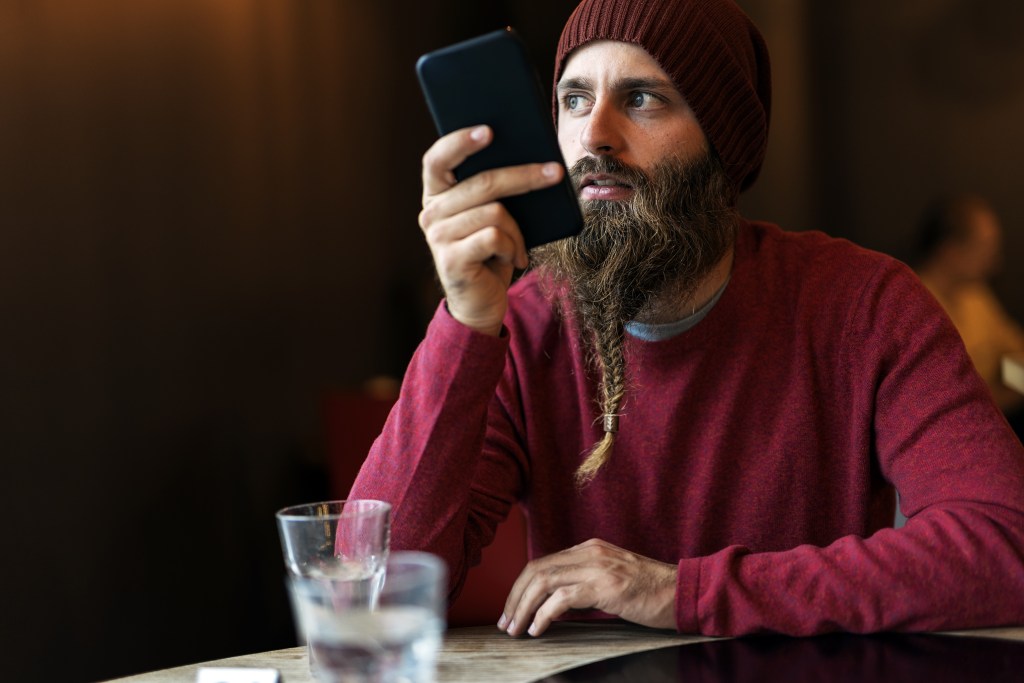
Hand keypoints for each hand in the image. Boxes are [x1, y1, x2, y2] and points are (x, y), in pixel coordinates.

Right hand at [419, 125, 563, 335]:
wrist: (482, 302)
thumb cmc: (491, 252)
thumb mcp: (491, 217)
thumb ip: (494, 191)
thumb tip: (529, 158)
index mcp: (437, 195)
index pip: (437, 159)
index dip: (460, 142)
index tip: (489, 131)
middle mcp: (431, 214)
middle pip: (482, 183)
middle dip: (524, 176)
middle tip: (555, 173)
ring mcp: (437, 238)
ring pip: (495, 212)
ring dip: (517, 232)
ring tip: (518, 247)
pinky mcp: (451, 261)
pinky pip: (495, 238)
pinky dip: (512, 248)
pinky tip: (512, 260)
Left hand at [497, 539, 677, 636]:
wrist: (683, 591)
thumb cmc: (650, 591)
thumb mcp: (612, 577)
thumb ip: (585, 582)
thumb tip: (554, 603)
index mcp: (589, 549)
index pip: (542, 563)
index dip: (521, 587)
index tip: (512, 609)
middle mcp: (589, 552)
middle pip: (536, 569)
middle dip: (515, 597)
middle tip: (506, 622)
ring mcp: (597, 567)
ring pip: (544, 581)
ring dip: (524, 608)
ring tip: (516, 628)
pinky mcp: (605, 586)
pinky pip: (562, 598)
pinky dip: (544, 615)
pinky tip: (538, 629)